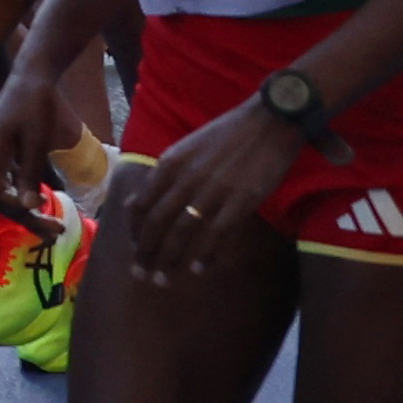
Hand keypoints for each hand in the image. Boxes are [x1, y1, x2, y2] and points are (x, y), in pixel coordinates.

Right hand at [0, 55, 84, 226]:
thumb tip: (30, 207)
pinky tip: (41, 201)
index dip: (18, 209)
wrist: (32, 75)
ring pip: (3, 191)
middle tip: (54, 232)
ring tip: (51, 225)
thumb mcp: (37, 140)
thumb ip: (31, 172)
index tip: (46, 214)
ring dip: (25, 209)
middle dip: (25, 217)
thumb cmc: (35, 104)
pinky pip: (7, 180)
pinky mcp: (1, 149)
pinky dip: (23, 194)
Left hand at [103, 99, 301, 286]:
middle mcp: (185, 179)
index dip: (135, 232)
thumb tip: (137, 202)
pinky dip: (205, 254)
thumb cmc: (226, 134)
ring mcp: (213, 191)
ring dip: (169, 260)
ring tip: (162, 280)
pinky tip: (196, 270)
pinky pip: (217, 234)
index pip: (141, 205)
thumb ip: (162, 176)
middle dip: (145, 253)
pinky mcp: (240, 201)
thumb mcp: (184, 148)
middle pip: (157, 224)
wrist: (268, 121)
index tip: (135, 249)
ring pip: (182, 233)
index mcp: (169, 164)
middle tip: (140, 274)